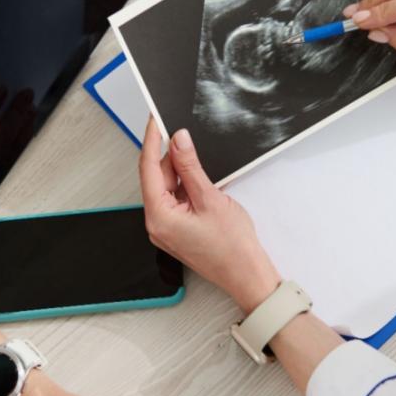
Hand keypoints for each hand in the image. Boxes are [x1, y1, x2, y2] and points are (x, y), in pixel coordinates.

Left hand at [139, 120, 280, 313]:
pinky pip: (177, 200)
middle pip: (158, 178)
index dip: (151, 141)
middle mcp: (157, 224)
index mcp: (159, 217)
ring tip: (200, 161)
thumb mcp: (210, 198)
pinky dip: (187, 186)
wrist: (247, 275)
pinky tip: (202, 180)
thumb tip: (178, 140)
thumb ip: (191, 167)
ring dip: (182, 172)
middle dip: (172, 157)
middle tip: (185, 134)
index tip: (154, 120)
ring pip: (168, 188)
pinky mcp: (178, 230)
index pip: (148, 169)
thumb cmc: (232, 247)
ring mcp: (167, 229)